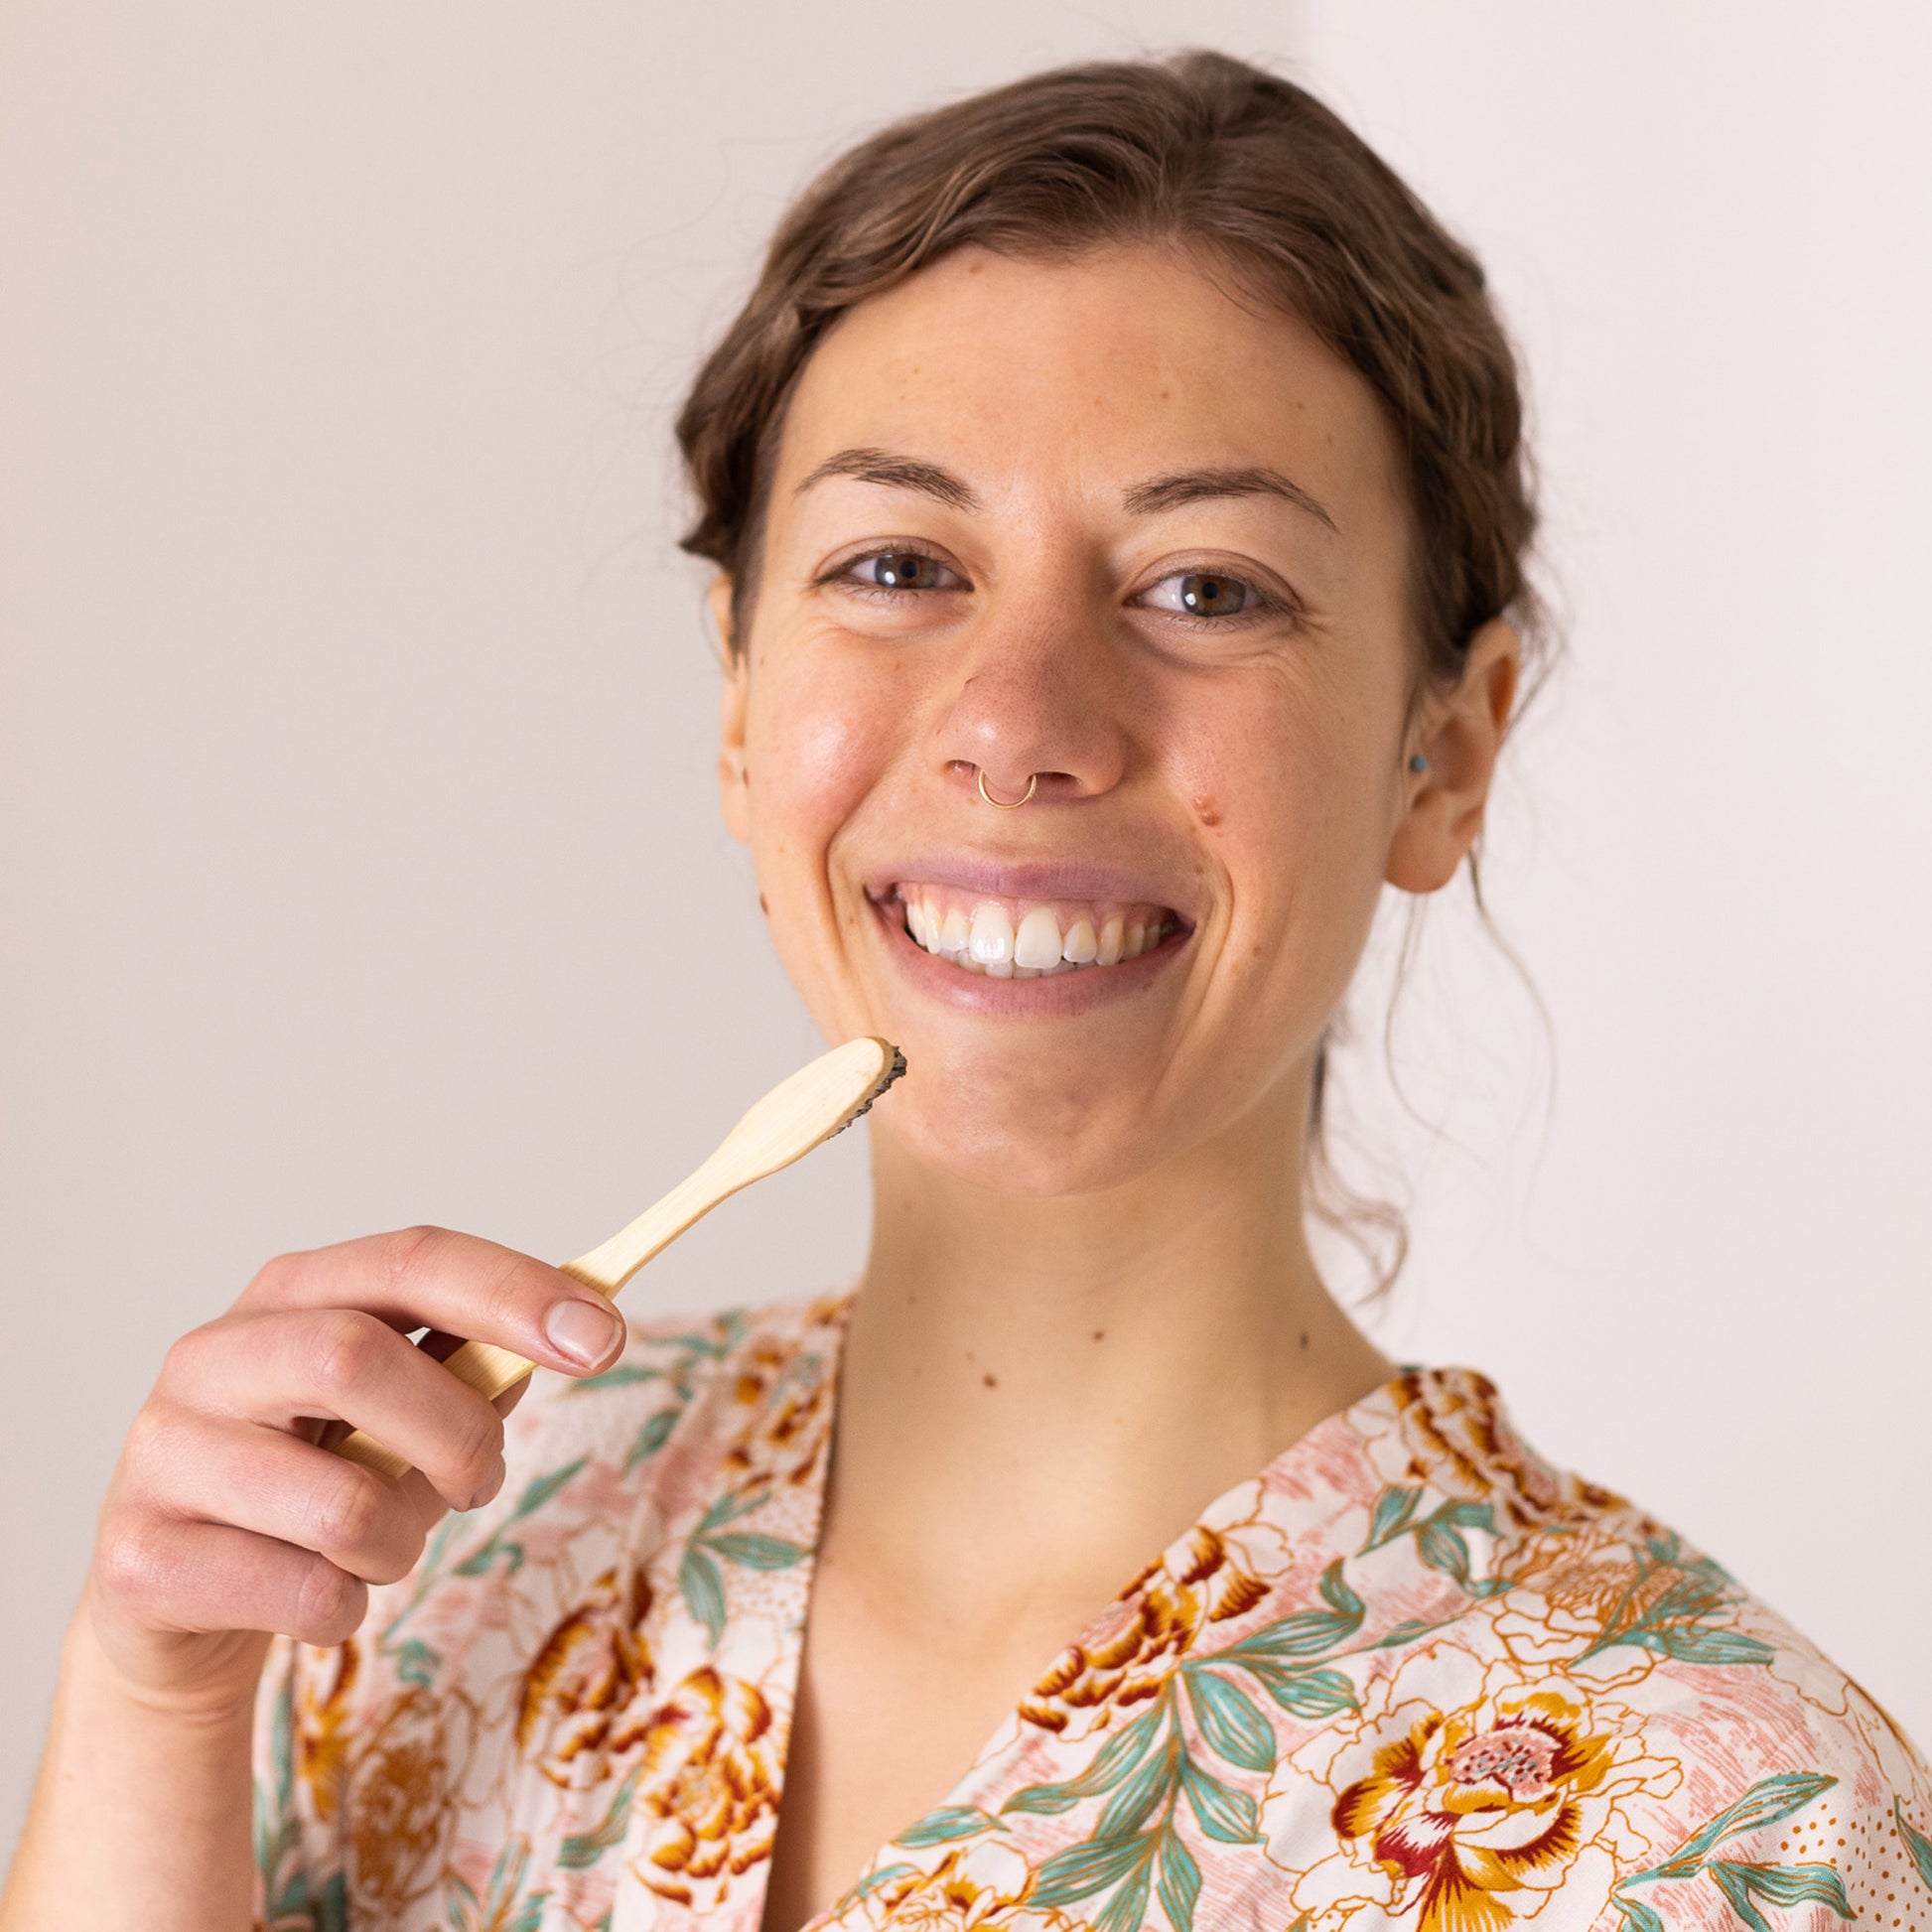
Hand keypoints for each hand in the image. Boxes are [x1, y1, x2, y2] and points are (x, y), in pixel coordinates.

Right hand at [81, 1226, 626, 1713]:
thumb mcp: (403, 1416)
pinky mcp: (138, 1556)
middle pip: (356, 1358)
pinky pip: (301, 1592)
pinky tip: (314, 1596)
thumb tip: (576, 1326)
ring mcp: (162, 1452)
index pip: (413, 1259)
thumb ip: (476, 1369)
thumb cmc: (315, 1480)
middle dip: (456, 1434)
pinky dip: (344, 1609)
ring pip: (339, 1502)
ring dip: (400, 1544)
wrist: (179, 1600)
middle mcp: (213, 1353)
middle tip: (481, 1482)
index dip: (514, 1291)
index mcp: (293, 1293)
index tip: (605, 1336)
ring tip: (379, 1550)